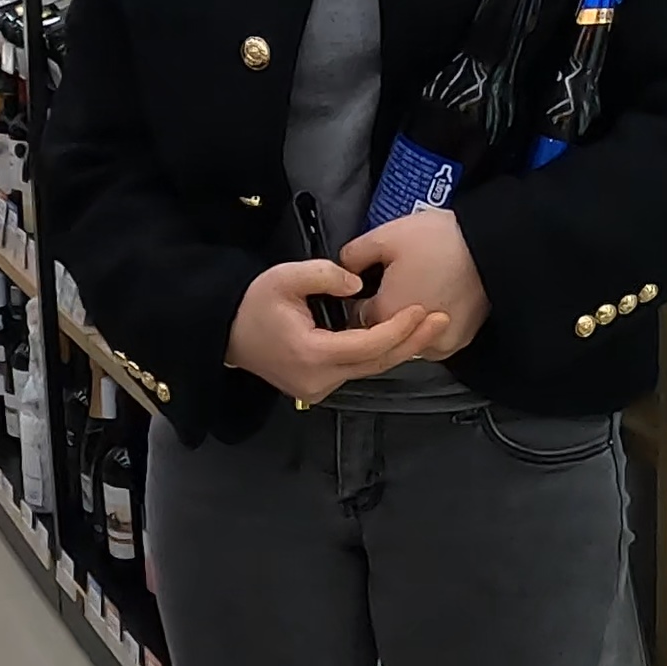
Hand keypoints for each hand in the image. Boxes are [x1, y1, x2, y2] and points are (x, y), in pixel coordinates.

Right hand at [226, 260, 445, 402]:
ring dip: (398, 347)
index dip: (398, 329)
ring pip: (369, 369)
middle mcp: (319, 380)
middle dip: (411, 341)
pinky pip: (357, 370)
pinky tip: (399, 335)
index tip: (421, 309)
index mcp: (311, 355)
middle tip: (441, 318)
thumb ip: (324, 275)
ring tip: (427, 325)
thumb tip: (357, 286)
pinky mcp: (319, 389)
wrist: (225, 333)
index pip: (367, 345)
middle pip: (376, 363)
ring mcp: (318, 390)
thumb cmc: (254, 303)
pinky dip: (378, 353)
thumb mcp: (285, 277)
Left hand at [342, 207, 489, 359]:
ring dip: (409, 320)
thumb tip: (345, 267)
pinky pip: (435, 339)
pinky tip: (438, 296)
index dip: (360, 298)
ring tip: (420, 287)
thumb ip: (354, 255)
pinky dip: (432, 324)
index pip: (354, 319)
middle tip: (398, 281)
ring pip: (409, 338)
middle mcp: (410, 338)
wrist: (493, 246)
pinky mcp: (461, 340)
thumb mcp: (386, 236)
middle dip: (385, 310)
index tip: (370, 284)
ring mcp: (438, 343)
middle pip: (383, 332)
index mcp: (385, 315)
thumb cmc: (442, 241)